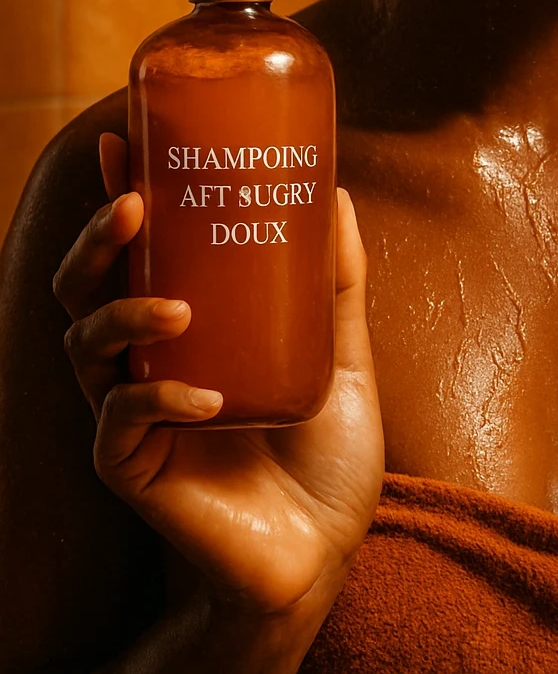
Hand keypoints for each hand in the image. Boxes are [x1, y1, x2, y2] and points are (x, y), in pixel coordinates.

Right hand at [53, 134, 384, 619]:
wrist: (324, 552)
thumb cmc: (325, 455)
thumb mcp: (341, 353)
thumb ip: (337, 282)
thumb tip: (334, 191)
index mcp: (184, 327)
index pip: (132, 251)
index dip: (115, 194)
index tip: (123, 138)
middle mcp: (144, 363)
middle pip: (84, 288)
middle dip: (94, 240)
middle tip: (131, 204)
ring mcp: (133, 415)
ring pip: (84, 345)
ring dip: (122, 314)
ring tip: (175, 307)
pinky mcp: (134, 469)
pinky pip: (121, 422)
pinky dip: (158, 400)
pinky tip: (204, 398)